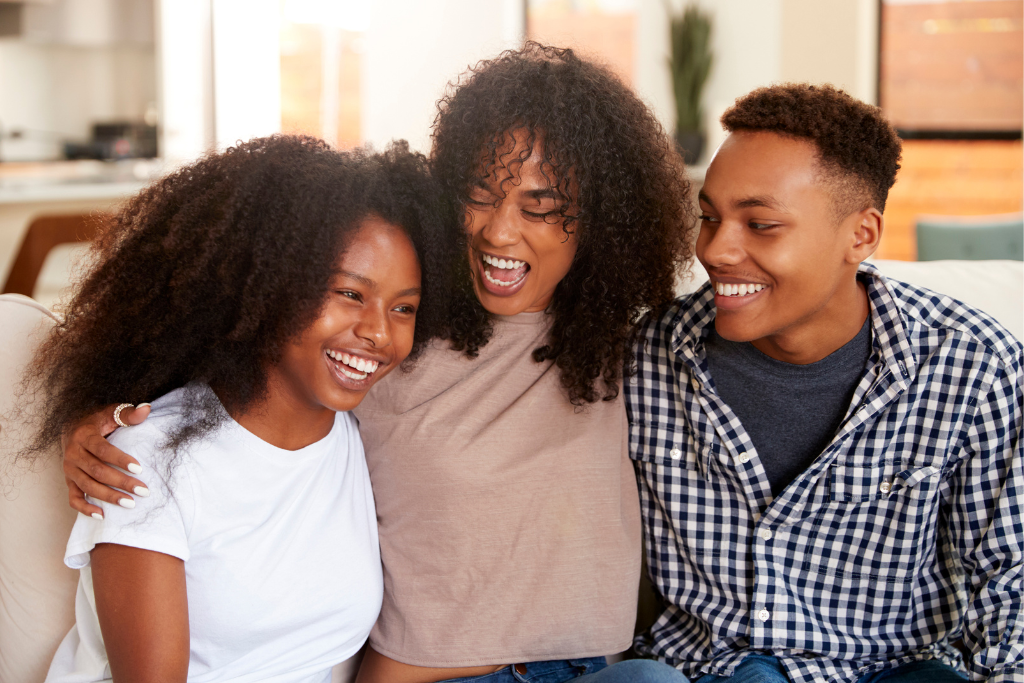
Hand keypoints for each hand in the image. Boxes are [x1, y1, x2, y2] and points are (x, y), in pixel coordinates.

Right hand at [62, 403, 151, 517]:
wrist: (72, 427)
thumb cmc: (98, 421)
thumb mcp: (111, 413)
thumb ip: (128, 413)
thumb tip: (146, 408)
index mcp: (84, 436)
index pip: (102, 450)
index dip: (120, 459)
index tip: (139, 468)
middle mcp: (73, 454)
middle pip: (97, 471)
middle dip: (120, 482)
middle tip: (143, 490)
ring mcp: (70, 470)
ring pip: (87, 486)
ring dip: (108, 497)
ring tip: (130, 504)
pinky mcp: (69, 481)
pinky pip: (73, 498)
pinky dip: (85, 508)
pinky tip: (102, 515)